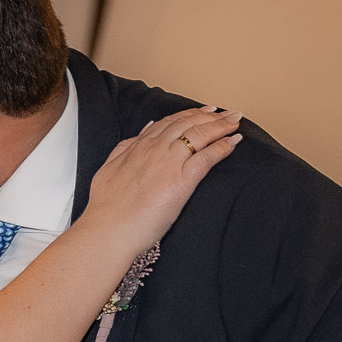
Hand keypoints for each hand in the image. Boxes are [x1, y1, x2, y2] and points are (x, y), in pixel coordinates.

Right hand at [76, 107, 242, 261]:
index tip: (203, 112)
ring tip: (234, 122)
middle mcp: (155, 149)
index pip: (169, 122)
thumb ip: (123, 150)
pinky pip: (207, 158)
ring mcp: (169, 163)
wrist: (109, 229)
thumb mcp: (108, 169)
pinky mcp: (181, 182)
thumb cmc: (106, 208)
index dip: (189, 114)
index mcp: (138, 146)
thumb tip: (137, 138)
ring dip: (220, 126)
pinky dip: (222, 147)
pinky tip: (233, 142)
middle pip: (187, 123)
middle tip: (227, 113)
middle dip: (210, 115)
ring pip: (200, 134)